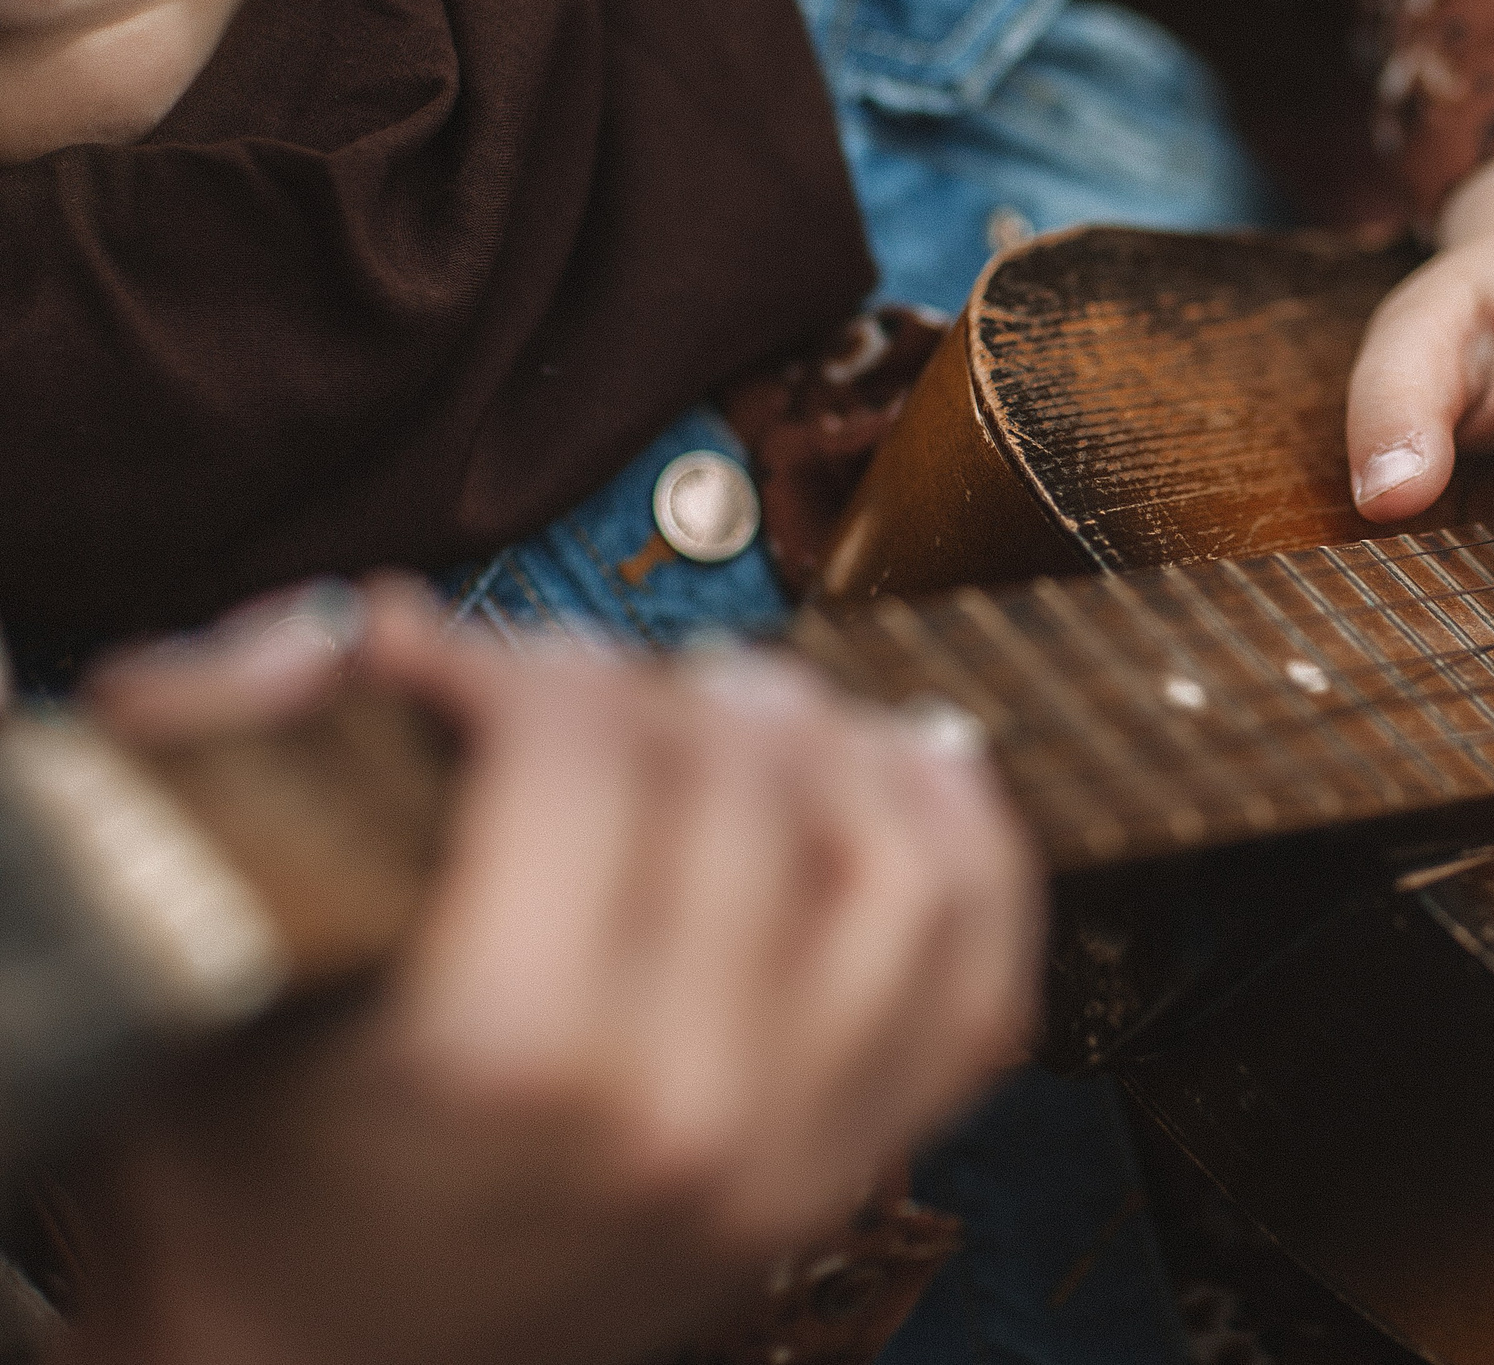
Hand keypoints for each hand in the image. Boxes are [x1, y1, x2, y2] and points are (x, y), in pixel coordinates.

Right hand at [65, 580, 1039, 1364]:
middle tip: (583, 681)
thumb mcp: (198, 975)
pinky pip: (978, 979)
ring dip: (832, 745)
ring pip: (904, 866)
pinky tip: (907, 771)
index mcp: (511, 1052)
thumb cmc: (249, 1180)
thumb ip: (238, 770)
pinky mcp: (841, 1170)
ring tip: (743, 706)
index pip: (589, 754)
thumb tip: (357, 629)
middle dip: (657, 685)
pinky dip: (968, 851)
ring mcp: (789, 1148)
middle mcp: (681, 1105)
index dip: (521, 661)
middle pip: (746, 788)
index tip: (460, 659)